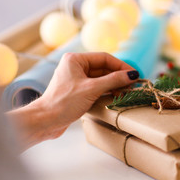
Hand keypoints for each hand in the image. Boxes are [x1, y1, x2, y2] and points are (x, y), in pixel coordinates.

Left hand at [8, 52, 138, 146]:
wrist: (45, 121)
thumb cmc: (64, 102)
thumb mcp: (92, 89)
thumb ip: (113, 80)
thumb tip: (132, 75)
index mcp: (75, 60)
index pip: (104, 58)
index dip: (121, 66)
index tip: (135, 74)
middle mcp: (75, 67)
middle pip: (103, 69)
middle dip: (119, 77)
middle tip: (133, 85)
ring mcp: (76, 80)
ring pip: (101, 79)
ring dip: (114, 85)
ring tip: (127, 92)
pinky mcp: (77, 92)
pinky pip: (96, 88)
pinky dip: (107, 92)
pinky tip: (117, 97)